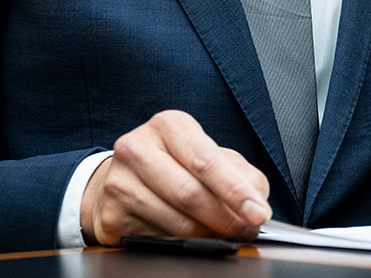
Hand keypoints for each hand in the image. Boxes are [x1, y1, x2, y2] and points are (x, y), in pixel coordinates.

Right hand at [81, 110, 271, 245]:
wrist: (120, 178)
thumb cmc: (173, 164)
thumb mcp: (208, 154)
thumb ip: (239, 173)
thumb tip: (257, 202)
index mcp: (169, 125)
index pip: (206, 160)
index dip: (235, 190)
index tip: (258, 212)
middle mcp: (138, 148)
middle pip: (189, 193)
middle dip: (226, 218)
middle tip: (246, 230)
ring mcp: (120, 182)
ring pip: (175, 222)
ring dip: (207, 235)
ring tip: (222, 235)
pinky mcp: (111, 215)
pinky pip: (158, 240)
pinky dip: (182, 245)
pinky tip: (191, 239)